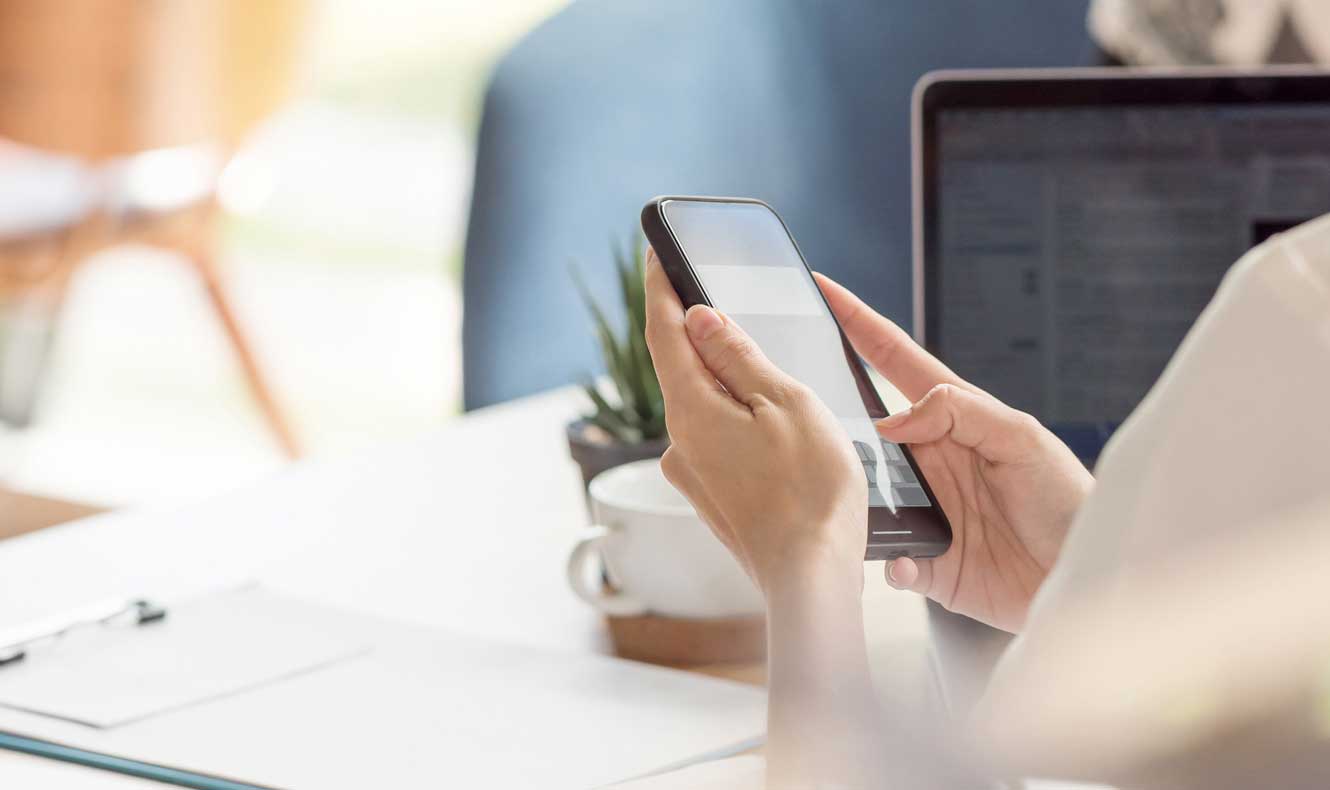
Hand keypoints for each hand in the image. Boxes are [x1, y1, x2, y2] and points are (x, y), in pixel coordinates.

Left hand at [643, 250, 867, 595]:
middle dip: (699, 332)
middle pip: (682, 367)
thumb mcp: (785, 403)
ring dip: (725, 380)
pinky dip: (736, 418)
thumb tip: (699, 317)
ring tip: (765, 366)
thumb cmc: (811, 492)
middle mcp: (679, 442)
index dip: (659, 286)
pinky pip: (717, 438)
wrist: (811, 578)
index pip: (662, 331)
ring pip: (703, 406)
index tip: (655, 251)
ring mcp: (693, 473)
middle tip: (717, 294)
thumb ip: (738, 356)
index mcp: (691, 409)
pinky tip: (772, 425)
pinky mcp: (712, 497)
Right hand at [815, 273, 1092, 631]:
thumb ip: (961, 412)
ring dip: (850, 495)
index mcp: (952, 419)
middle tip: (795, 402)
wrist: (1087, 576)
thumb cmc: (1069, 501)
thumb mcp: (1023, 438)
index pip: (893, 361)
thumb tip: (894, 420)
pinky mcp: (926, 561)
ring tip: (843, 494)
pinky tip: (903, 559)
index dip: (858, 324)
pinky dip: (889, 559)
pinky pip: (888, 558)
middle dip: (827, 415)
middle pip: (862, 428)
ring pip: (862, 494)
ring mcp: (924, 509)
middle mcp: (929, 461)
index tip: (824, 290)